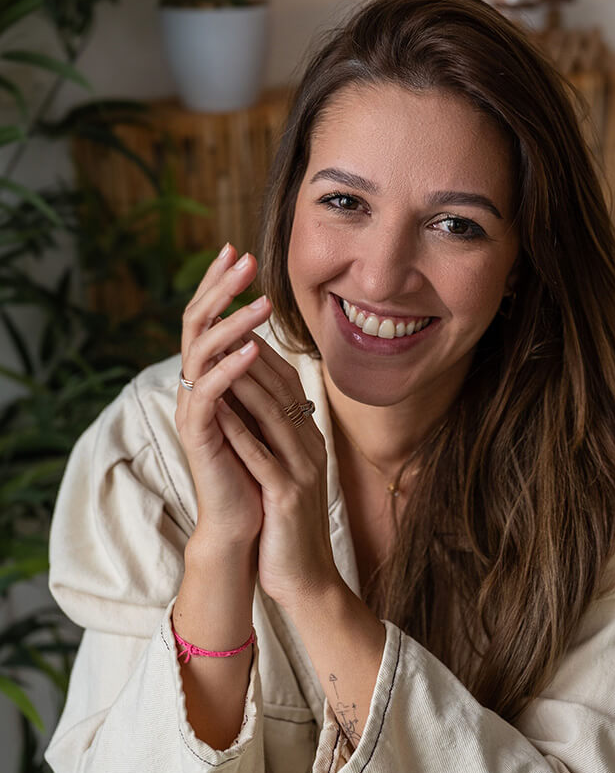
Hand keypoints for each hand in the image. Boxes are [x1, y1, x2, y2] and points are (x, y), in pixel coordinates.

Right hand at [175, 244, 273, 553]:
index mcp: (207, 377)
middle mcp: (192, 386)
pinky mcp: (196, 434)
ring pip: (200, 351)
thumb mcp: (261, 411)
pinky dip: (230, 367)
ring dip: (232, 322)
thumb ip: (256, 377)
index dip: (219, 284)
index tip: (239, 251)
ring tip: (261, 302)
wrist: (247, 521)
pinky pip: (208, 392)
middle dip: (219, 287)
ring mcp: (191, 408)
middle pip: (195, 323)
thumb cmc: (257, 466)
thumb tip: (264, 338)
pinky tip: (252, 348)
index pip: (208, 318)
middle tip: (242, 257)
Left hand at [213, 319, 340, 610]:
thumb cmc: (289, 527)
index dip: (262, 351)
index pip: (287, 384)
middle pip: (282, 390)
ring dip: (245, 383)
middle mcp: (311, 448)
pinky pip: (261, 458)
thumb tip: (252, 401)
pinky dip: (240, 432)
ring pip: (273, 416)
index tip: (235, 323)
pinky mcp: (287, 497)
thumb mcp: (288, 473)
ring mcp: (302, 472)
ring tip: (219, 355)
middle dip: (253, 353)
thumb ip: (277, 437)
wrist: (309, 581)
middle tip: (226, 321)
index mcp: (310, 440)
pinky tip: (218, 414)